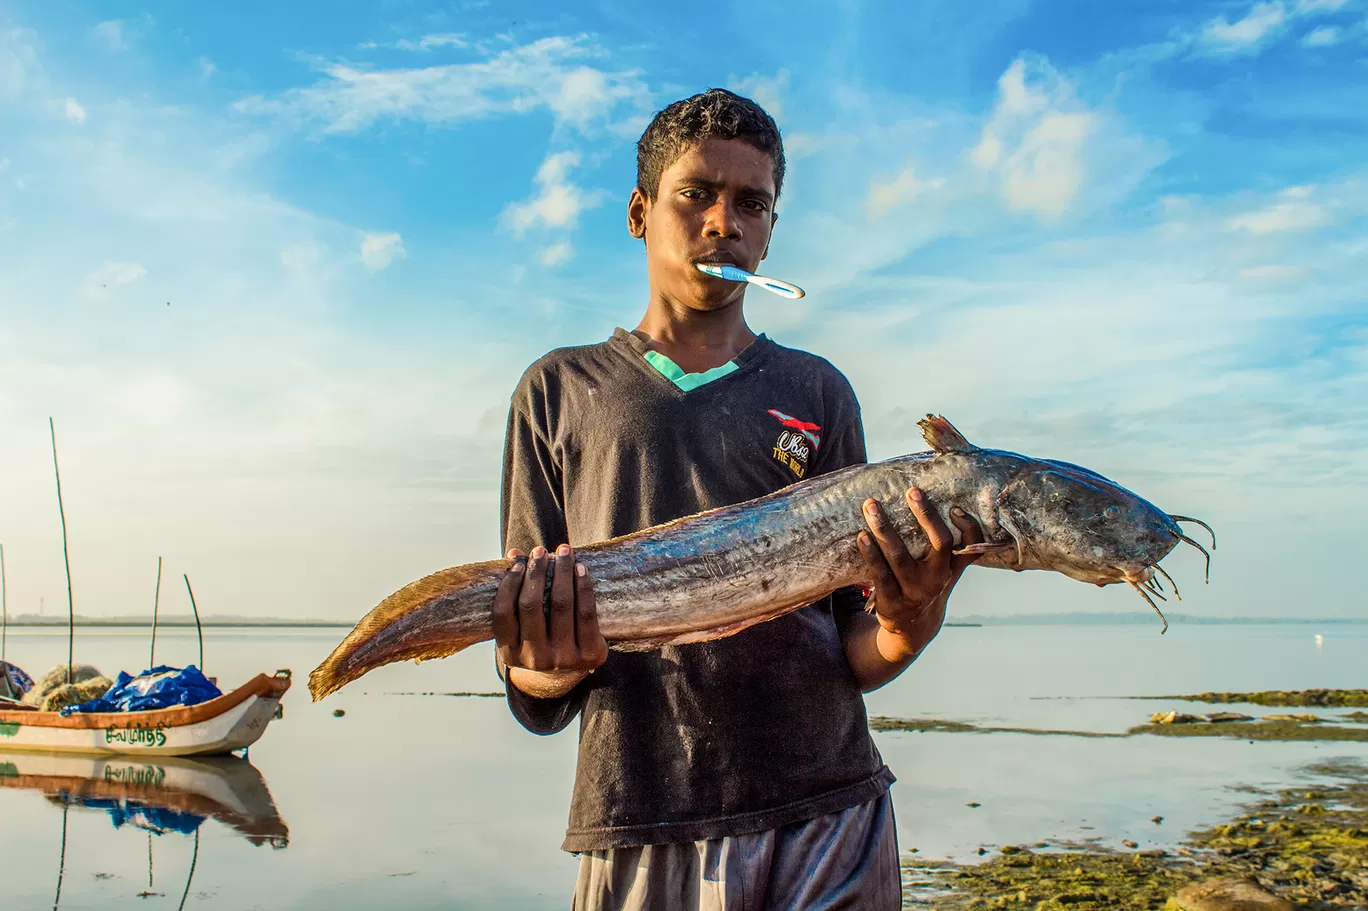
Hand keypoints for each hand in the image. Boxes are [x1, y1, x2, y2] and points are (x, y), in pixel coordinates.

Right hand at [493, 544, 607, 697]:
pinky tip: (581, 568)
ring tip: (564, 551)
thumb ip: (516, 592)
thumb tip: (513, 553)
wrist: (567, 674)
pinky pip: (586, 612)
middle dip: (536, 572)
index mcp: (509, 654)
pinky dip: (583, 586)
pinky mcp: (589, 655)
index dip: (510, 583)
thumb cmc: (539, 639)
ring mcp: (563, 659)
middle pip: (531, 605)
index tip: (518, 562)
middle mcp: (534, 660)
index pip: (503, 613)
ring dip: (562, 572)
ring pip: (561, 604)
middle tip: (540, 550)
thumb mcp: (522, 626)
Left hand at [856, 486, 983, 657]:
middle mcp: (938, 579)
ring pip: (900, 556)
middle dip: (926, 515)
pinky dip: (870, 554)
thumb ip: (955, 545)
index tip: (956, 507)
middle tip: (912, 491)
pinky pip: (879, 574)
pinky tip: (861, 536)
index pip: (971, 547)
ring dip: (885, 528)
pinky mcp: (891, 602)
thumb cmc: (931, 585)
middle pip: (938, 543)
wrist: (914, 627)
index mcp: (952, 568)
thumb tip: (955, 502)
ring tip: (871, 506)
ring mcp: (914, 592)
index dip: (969, 527)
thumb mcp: (948, 570)